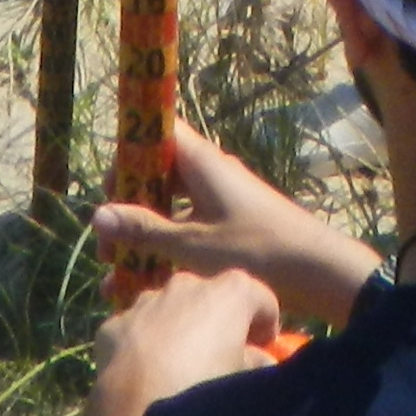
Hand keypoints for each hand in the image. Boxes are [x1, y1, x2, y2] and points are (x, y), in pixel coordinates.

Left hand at [87, 266, 286, 415]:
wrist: (140, 408)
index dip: (266, 325)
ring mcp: (146, 301)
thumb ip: (257, 363)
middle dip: (216, 322)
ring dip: (177, 329)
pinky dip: (143, 345)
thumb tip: (259, 360)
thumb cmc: (206, 388)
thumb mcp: (247, 381)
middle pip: (211, 298)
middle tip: (218, 357)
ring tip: (177, 367)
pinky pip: (137, 329)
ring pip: (168, 309)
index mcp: (229, 293)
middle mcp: (186, 285)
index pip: (260, 299)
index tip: (263, 348)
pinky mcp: (115, 324)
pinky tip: (144, 373)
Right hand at [88, 123, 379, 329]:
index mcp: (201, 161)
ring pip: (172, 206)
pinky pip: (190, 226)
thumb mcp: (192, 245)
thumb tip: (97, 215)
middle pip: (158, 174)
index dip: (128, 152)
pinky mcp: (231, 224)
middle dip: (129, 207)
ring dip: (146, 234)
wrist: (318, 271)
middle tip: (107, 246)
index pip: (156, 132)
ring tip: (120, 274)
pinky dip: (169, 247)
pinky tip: (152, 283)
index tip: (108, 189)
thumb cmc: (255, 250)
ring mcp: (222, 198)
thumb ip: (145, 230)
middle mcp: (210, 171)